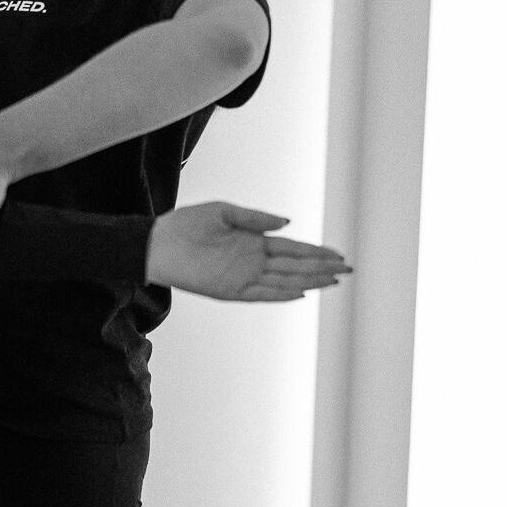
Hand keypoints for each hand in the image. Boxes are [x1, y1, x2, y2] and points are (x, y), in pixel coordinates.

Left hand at [145, 202, 350, 300]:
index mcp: (253, 241)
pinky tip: (301, 293)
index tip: (338, 254)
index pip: (293, 249)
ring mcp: (243, 276)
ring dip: (309, 281)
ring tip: (333, 281)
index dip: (316, 252)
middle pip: (295, 266)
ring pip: (284, 281)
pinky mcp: (229, 290)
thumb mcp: (223, 212)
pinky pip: (261, 294)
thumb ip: (255, 218)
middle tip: (348, 270)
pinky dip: (281, 294)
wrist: (158, 242)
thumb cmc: (186, 224)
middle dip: (321, 268)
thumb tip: (287, 223)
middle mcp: (252, 261)